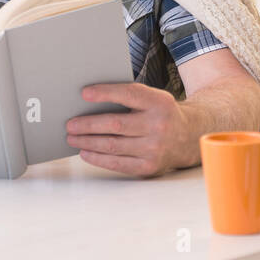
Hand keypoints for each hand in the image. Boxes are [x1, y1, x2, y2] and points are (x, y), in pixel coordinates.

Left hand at [66, 82, 189, 175]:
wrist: (189, 136)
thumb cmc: (162, 114)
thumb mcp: (154, 98)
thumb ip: (130, 97)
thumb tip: (90, 101)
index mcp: (159, 102)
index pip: (128, 94)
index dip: (105, 93)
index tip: (84, 93)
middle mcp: (159, 125)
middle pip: (115, 124)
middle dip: (87, 124)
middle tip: (70, 124)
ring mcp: (154, 148)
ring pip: (112, 145)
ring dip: (88, 142)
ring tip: (73, 138)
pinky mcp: (149, 166)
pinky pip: (117, 163)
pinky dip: (98, 158)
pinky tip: (86, 152)